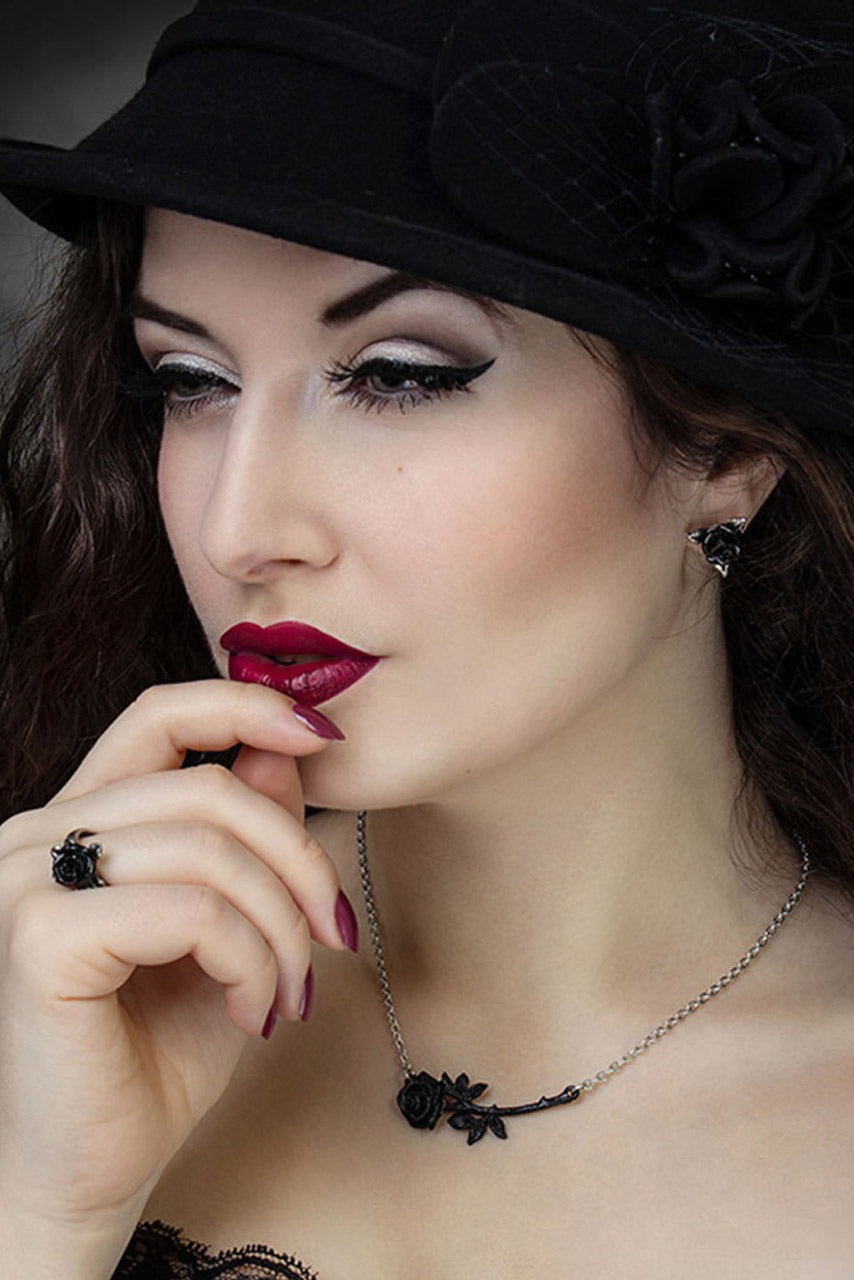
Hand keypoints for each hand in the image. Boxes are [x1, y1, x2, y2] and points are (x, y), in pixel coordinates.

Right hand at [0, 679, 351, 1230]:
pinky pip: (192, 910)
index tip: (321, 733)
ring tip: (290, 990)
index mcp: (80, 820)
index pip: (159, 714)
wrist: (91, 1174)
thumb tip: (285, 749)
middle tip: (331, 934)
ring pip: (209, 848)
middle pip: (208, 788)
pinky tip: (253, 1011)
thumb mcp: (226, 928)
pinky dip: (249, 959)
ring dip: (281, 924)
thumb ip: (245, 837)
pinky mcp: (39, 937)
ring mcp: (27, 880)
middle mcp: (40, 834)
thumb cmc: (155, 1052)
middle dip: (298, 858)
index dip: (244, 705)